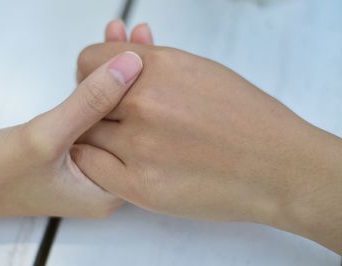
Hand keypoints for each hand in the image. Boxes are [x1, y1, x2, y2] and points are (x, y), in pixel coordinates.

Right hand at [0, 51, 142, 219]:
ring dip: (115, 75)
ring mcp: (89, 164)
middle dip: (134, 74)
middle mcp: (105, 179)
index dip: (150, 88)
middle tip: (139, 34)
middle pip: (130, 121)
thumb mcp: (44, 137)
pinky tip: (103, 61)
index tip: (150, 50)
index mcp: (108, 190)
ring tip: (122, 36)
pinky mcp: (73, 152)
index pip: (140, 136)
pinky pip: (92, 114)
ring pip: (111, 113)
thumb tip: (131, 65)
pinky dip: (96, 85)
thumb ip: (90, 103)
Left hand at [75, 42, 341, 252]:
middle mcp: (144, 103)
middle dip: (96, 105)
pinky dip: (98, 162)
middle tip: (115, 115)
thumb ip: (152, 64)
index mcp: (159, 68)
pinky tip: (118, 161)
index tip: (102, 85)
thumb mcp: (198, 71)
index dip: (93, 73)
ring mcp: (139, 148)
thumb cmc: (244, 116)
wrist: (276, 165)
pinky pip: (92, 168)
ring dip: (99, 135)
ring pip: (86, 134)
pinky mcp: (140, 187)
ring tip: (125, 140)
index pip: (90, 61)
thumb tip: (118, 54)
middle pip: (85, 98)